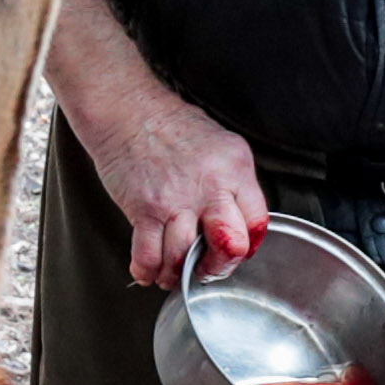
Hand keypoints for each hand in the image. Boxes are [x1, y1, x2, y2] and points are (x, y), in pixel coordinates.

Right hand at [71, 82, 269, 288]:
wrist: (127, 110)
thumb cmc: (170, 125)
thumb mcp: (220, 145)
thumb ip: (232, 183)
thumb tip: (235, 220)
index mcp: (234, 169)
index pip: (257, 222)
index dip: (247, 245)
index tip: (234, 250)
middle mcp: (209, 186)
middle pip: (229, 246)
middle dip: (216, 267)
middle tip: (206, 268)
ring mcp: (175, 200)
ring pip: (184, 258)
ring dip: (177, 274)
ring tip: (172, 273)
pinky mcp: (143, 208)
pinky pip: (148, 254)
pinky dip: (147, 271)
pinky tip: (148, 270)